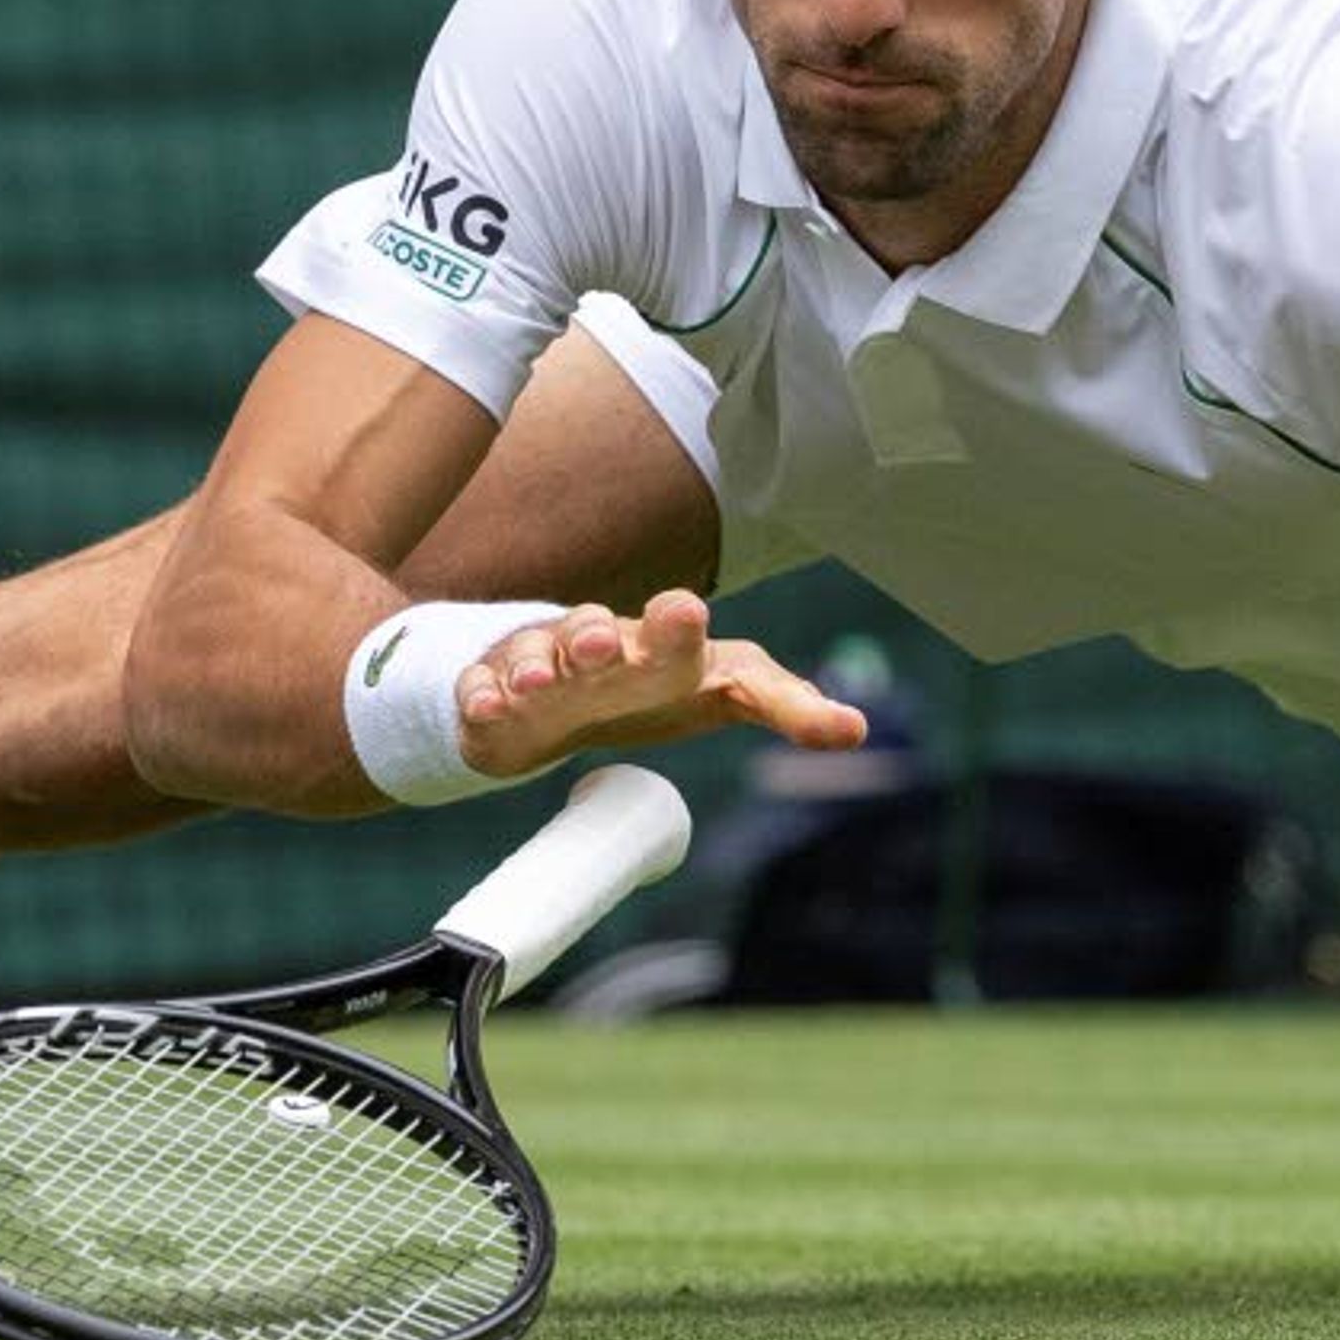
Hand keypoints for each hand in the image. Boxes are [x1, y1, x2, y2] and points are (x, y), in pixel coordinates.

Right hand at [455, 590, 868, 781]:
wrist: (565, 689)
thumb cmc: (655, 685)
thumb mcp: (724, 691)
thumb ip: (787, 705)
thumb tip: (858, 727)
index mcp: (659, 646)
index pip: (674, 632)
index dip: (678, 626)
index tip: (686, 611)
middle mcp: (599, 646)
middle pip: (596, 634)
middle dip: (599, 637)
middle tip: (606, 646)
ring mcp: (542, 668)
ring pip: (535, 659)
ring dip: (538, 669)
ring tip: (540, 683)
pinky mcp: (494, 695)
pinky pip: (481, 692)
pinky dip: (482, 697)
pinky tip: (487, 706)